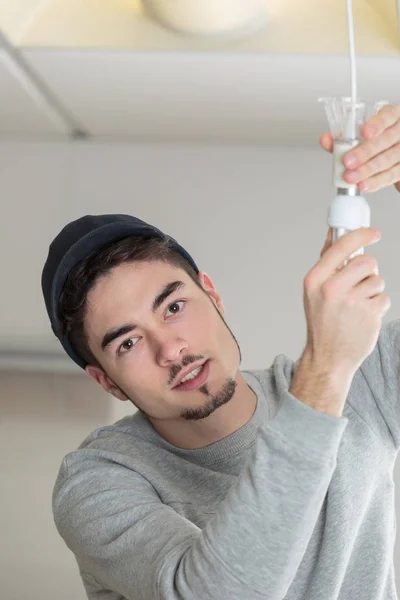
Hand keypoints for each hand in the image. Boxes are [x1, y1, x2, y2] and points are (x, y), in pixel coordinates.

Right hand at [302, 227, 390, 377]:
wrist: (327, 357)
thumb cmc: (321, 321)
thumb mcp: (314, 291)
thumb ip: (326, 262)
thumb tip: (333, 234)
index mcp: (315, 279)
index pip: (342, 245)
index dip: (361, 235)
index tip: (373, 233)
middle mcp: (332, 289)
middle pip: (366, 261)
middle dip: (368, 270)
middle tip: (359, 282)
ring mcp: (352, 302)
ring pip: (377, 280)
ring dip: (372, 290)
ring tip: (358, 305)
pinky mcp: (369, 314)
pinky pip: (384, 298)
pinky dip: (377, 306)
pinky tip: (364, 317)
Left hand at [320, 104, 399, 193]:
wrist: (394, 151)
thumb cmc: (376, 139)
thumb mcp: (361, 134)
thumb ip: (343, 137)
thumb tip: (325, 140)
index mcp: (392, 116)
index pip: (387, 116)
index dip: (377, 124)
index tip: (365, 133)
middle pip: (386, 140)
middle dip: (365, 152)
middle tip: (348, 162)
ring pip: (389, 159)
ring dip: (367, 170)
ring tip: (351, 177)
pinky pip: (391, 175)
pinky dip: (375, 181)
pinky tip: (364, 184)